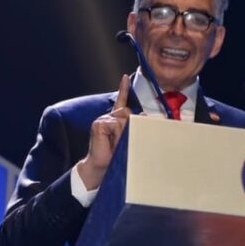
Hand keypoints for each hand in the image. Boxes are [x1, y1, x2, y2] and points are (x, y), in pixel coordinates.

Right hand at [76, 74, 131, 189]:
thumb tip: (145, 115)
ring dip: (124, 132)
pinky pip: (116, 124)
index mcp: (115, 120)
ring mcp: (103, 120)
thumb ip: (134, 127)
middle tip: (123, 141)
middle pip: (128, 112)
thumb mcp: (128, 140)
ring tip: (117, 144)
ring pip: (124, 117)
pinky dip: (117, 133)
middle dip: (131, 126)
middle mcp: (108, 118)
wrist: (101, 167)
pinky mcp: (99, 124)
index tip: (125, 78)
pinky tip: (111, 141)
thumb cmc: (115, 156)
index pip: (120, 102)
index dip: (123, 89)